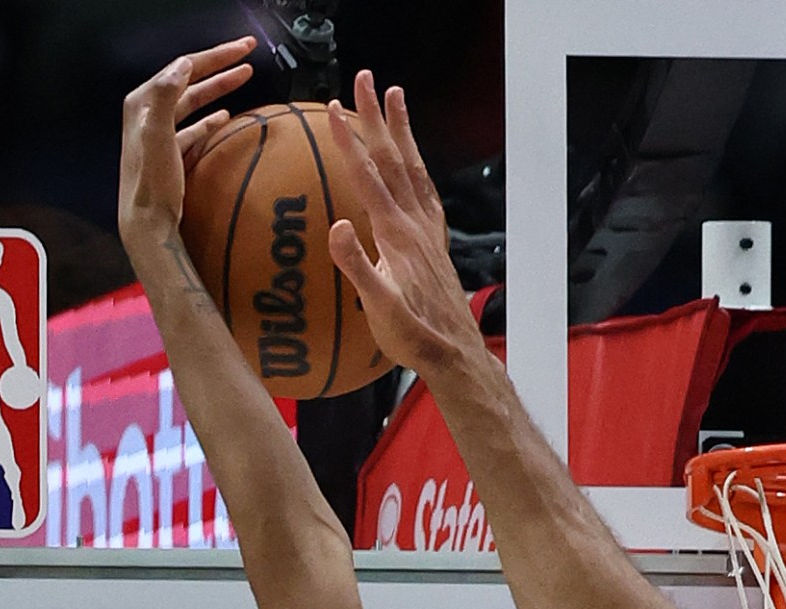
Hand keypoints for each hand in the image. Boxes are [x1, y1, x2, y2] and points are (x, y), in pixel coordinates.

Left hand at [118, 39, 254, 248]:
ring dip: (219, 87)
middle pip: (190, 79)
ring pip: (194, 99)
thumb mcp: (157, 137)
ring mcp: (159, 131)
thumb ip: (165, 98)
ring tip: (244, 76)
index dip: (216, 55)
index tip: (244, 48)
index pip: (184, 67)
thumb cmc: (152, 184)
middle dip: (220, 64)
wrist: (147, 223)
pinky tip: (225, 115)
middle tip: (249, 52)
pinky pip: (194, 125)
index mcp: (144, 102)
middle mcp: (148, 112)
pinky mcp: (169, 151)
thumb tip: (182, 66)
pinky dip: (210, 117)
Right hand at [325, 70, 484, 369]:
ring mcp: (429, 230)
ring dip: (402, 131)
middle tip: (366, 78)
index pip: (368, 177)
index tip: (331, 107)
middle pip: (392, 159)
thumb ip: (357, 267)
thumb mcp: (378, 308)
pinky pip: (425, 190)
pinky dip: (416, 164)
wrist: (454, 353)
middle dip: (377, 117)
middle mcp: (415, 223)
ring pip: (413, 167)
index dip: (348, 141)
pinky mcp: (436, 240)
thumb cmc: (411, 336)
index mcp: (395, 234)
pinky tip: (412, 158)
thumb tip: (336, 228)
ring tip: (396, 97)